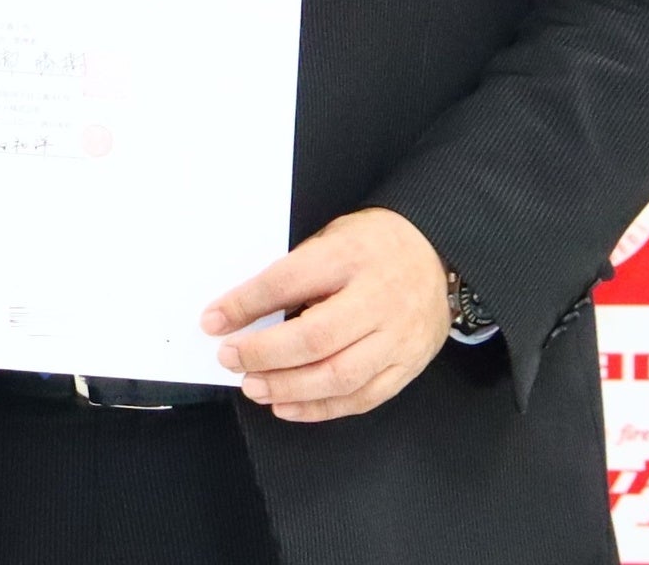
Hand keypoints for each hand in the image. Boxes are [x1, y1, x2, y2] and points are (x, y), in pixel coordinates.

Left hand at [202, 207, 452, 422]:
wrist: (435, 252)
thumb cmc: (372, 246)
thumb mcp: (329, 240)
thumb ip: (293, 274)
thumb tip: (240, 312)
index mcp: (349, 257)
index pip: (288, 282)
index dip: (245, 305)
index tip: (212, 321)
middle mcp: (378, 300)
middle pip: (314, 338)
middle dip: (264, 354)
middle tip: (230, 359)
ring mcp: (397, 337)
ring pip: (339, 376)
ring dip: (288, 388)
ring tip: (254, 387)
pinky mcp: (407, 366)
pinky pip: (362, 398)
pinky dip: (320, 408)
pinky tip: (288, 406)